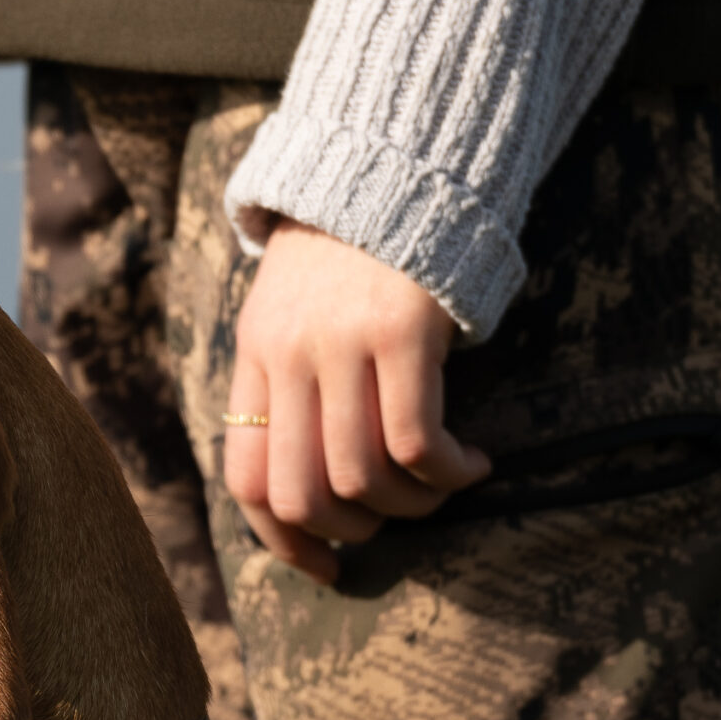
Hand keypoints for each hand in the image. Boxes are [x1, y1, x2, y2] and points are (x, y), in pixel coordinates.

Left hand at [224, 220, 491, 584]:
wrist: (396, 153)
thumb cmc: (352, 248)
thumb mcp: (292, 311)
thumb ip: (290, 382)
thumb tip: (311, 485)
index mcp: (256, 357)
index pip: (248, 480)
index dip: (284, 542)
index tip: (325, 566)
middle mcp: (289, 355)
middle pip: (303, 492)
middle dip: (353, 531)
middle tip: (394, 521)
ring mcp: (342, 343)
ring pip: (360, 475)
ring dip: (410, 507)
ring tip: (442, 489)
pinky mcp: (402, 330)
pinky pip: (415, 440)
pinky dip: (445, 472)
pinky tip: (472, 464)